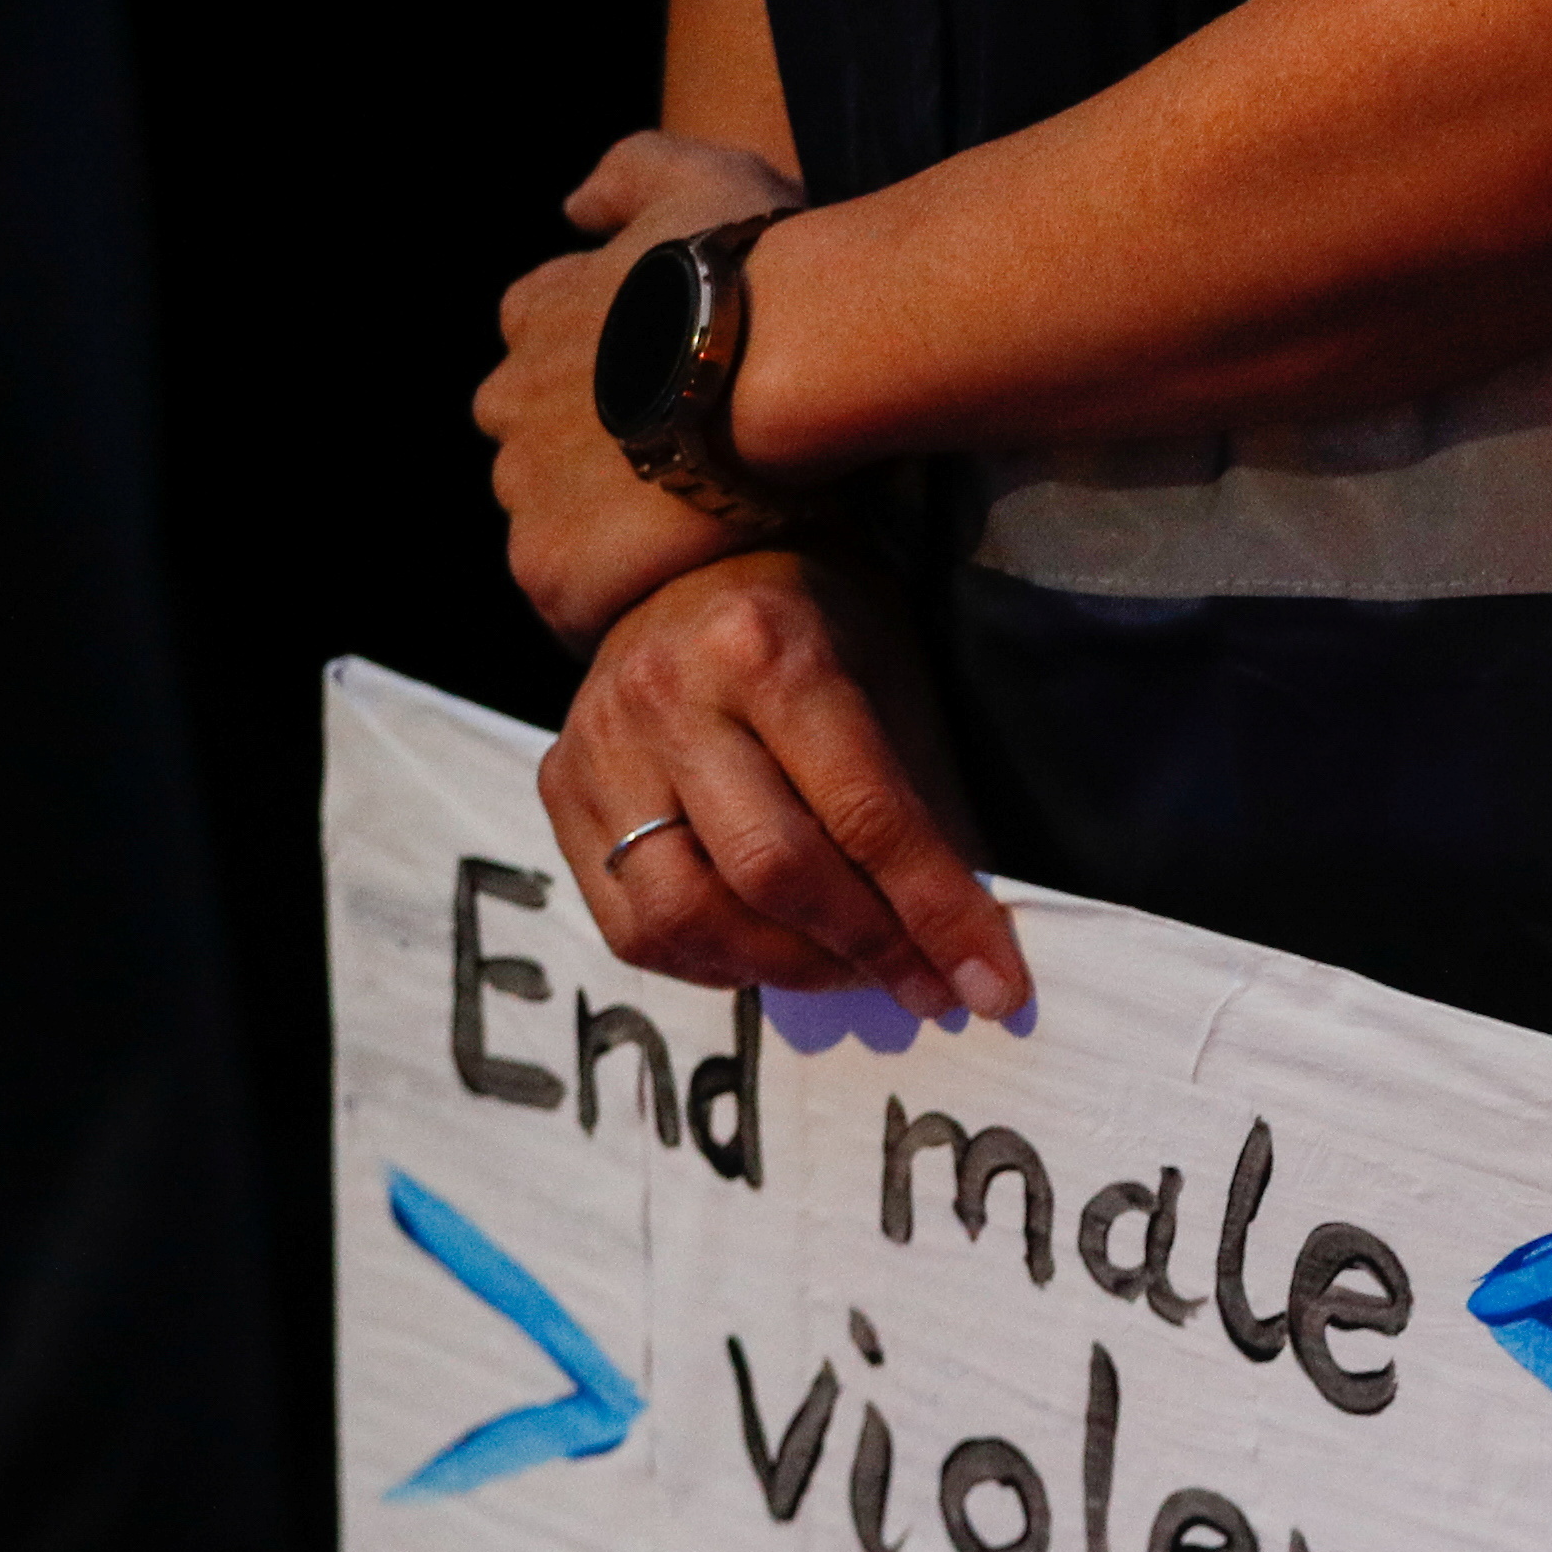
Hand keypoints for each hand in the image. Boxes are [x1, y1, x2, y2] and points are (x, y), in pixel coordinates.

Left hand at [479, 130, 808, 650]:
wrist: (786, 358)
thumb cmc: (757, 268)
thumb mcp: (693, 172)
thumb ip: (624, 175)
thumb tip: (572, 205)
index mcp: (537, 312)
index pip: (545, 360)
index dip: (609, 393)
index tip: (670, 414)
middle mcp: (508, 394)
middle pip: (538, 450)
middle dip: (598, 471)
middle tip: (691, 491)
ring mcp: (523, 484)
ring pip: (551, 529)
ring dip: (607, 542)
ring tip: (692, 553)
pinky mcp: (550, 563)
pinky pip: (568, 605)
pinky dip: (615, 606)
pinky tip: (680, 597)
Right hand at [537, 548, 1027, 1020]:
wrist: (696, 564)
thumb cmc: (825, 630)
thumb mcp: (896, 687)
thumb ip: (927, 812)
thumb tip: (970, 950)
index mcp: (767, 652)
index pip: (864, 816)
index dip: (935, 914)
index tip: (992, 987)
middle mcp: (668, 694)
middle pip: (771, 871)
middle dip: (866, 950)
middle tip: (925, 986)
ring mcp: (599, 743)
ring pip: (687, 914)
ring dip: (788, 970)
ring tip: (851, 970)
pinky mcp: (559, 787)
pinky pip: (635, 926)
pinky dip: (716, 962)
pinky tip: (772, 953)